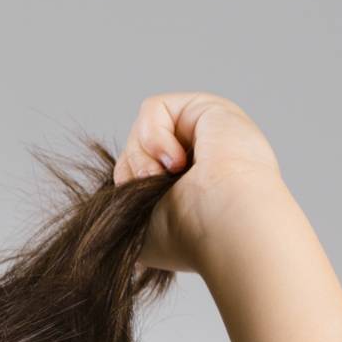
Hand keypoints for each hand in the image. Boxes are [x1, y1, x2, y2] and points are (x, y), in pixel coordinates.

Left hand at [113, 93, 283, 274]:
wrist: (222, 223)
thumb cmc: (185, 234)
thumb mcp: (139, 223)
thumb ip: (126, 198)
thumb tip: (118, 185)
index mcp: (183, 190)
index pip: (133, 175)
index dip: (127, 189)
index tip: (144, 213)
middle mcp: (195, 161)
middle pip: (133, 151)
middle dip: (132, 172)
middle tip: (153, 193)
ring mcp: (202, 134)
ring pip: (140, 132)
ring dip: (142, 159)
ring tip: (165, 178)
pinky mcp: (206, 108)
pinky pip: (153, 108)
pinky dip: (154, 136)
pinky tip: (176, 161)